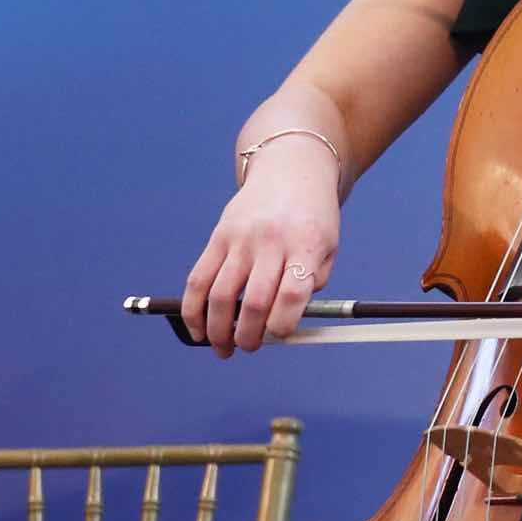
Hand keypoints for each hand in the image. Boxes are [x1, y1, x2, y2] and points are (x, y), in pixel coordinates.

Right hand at [179, 145, 340, 355]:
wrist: (291, 172)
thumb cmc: (313, 219)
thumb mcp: (328, 247)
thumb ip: (311, 285)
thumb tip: (282, 327)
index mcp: (305, 245)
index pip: (292, 292)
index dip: (283, 323)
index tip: (279, 335)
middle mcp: (271, 241)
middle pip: (254, 300)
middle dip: (248, 335)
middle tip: (248, 348)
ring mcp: (241, 239)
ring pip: (220, 294)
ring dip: (217, 330)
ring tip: (223, 348)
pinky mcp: (218, 237)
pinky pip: (198, 279)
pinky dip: (193, 309)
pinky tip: (197, 328)